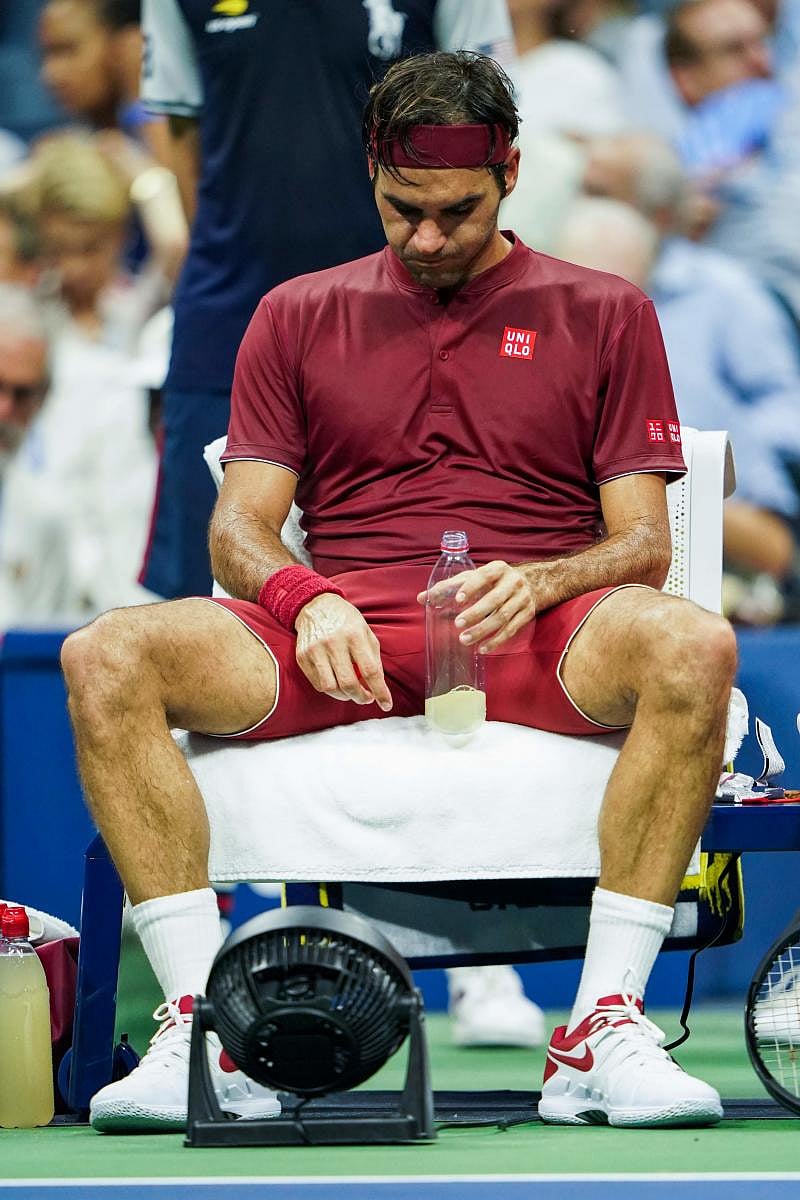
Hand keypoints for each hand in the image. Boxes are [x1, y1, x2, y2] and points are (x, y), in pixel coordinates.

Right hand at [294, 593, 392, 708]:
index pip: (370, 670)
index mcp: (354, 635)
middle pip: (348, 683)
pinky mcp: (302, 657)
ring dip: (344, 696)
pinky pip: (317, 684)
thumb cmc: (346, 621)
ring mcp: (315, 650)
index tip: (386, 704)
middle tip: (367, 698)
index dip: (380, 692)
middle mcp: (334, 643)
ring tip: (351, 692)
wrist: (315, 605)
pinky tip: (336, 683)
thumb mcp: (366, 632)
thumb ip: (373, 658)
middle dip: (361, 697)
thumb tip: (377, 686)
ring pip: (330, 688)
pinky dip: (330, 689)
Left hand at [416, 560, 534, 652]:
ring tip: (465, 640)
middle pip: (495, 600)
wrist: (532, 583)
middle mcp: (512, 582)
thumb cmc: (494, 581)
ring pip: (503, 617)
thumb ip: (449, 587)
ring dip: (483, 630)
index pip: (484, 576)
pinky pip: (511, 630)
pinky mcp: (527, 614)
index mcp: (498, 569)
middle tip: (458, 624)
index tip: (457, 599)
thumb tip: (422, 598)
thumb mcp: (474, 578)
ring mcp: (522, 599)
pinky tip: (482, 649)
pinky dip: (496, 641)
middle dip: (476, 613)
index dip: (471, 587)